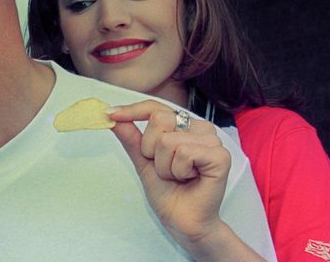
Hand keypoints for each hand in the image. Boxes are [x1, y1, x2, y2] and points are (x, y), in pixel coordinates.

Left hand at [107, 100, 230, 246]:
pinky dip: (179, 170)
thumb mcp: (143, 161)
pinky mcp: (220, 156)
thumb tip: (113, 116)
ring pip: (168, 140)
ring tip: (178, 176)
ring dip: (165, 166)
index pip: (156, 107)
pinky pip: (184, 152)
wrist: (181, 222)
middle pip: (159, 120)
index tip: (110, 114)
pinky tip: (190, 178)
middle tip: (166, 170)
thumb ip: (131, 138)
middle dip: (151, 151)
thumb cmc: (168, 193)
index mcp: (184, 126)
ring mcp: (212, 141)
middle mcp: (200, 128)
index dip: (132, 110)